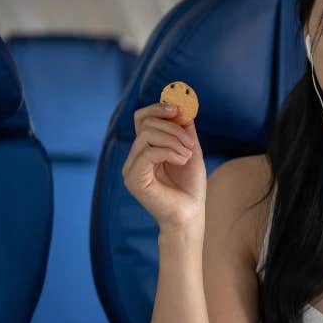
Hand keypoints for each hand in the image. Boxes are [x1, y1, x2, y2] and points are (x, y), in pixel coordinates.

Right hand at [122, 103, 206, 230]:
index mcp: (146, 149)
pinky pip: (148, 153)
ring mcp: (131, 168)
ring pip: (146, 136)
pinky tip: (182, 160)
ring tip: (188, 155)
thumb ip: (185, 131)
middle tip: (190, 143)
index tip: (177, 109)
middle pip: (145, 124)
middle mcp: (135, 157)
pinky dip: (169, 152)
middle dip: (172, 128)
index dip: (157, 109)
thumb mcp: (191, 151)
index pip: (142, 119)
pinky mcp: (133, 179)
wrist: (190, 215)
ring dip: (173, 140)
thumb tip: (182, 107)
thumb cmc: (191, 187)